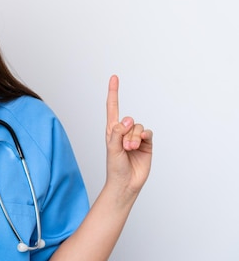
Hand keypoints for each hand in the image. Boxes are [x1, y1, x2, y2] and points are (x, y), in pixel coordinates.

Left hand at [105, 75, 152, 197]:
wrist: (126, 183)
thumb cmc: (114, 167)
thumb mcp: (112, 149)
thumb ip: (116, 133)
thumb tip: (125, 120)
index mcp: (111, 130)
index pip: (112, 107)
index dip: (114, 92)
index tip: (114, 77)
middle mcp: (124, 131)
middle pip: (128, 120)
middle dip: (126, 133)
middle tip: (123, 147)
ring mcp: (136, 137)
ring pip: (138, 127)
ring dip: (134, 138)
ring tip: (130, 149)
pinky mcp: (146, 144)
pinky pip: (148, 132)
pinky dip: (144, 136)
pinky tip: (141, 143)